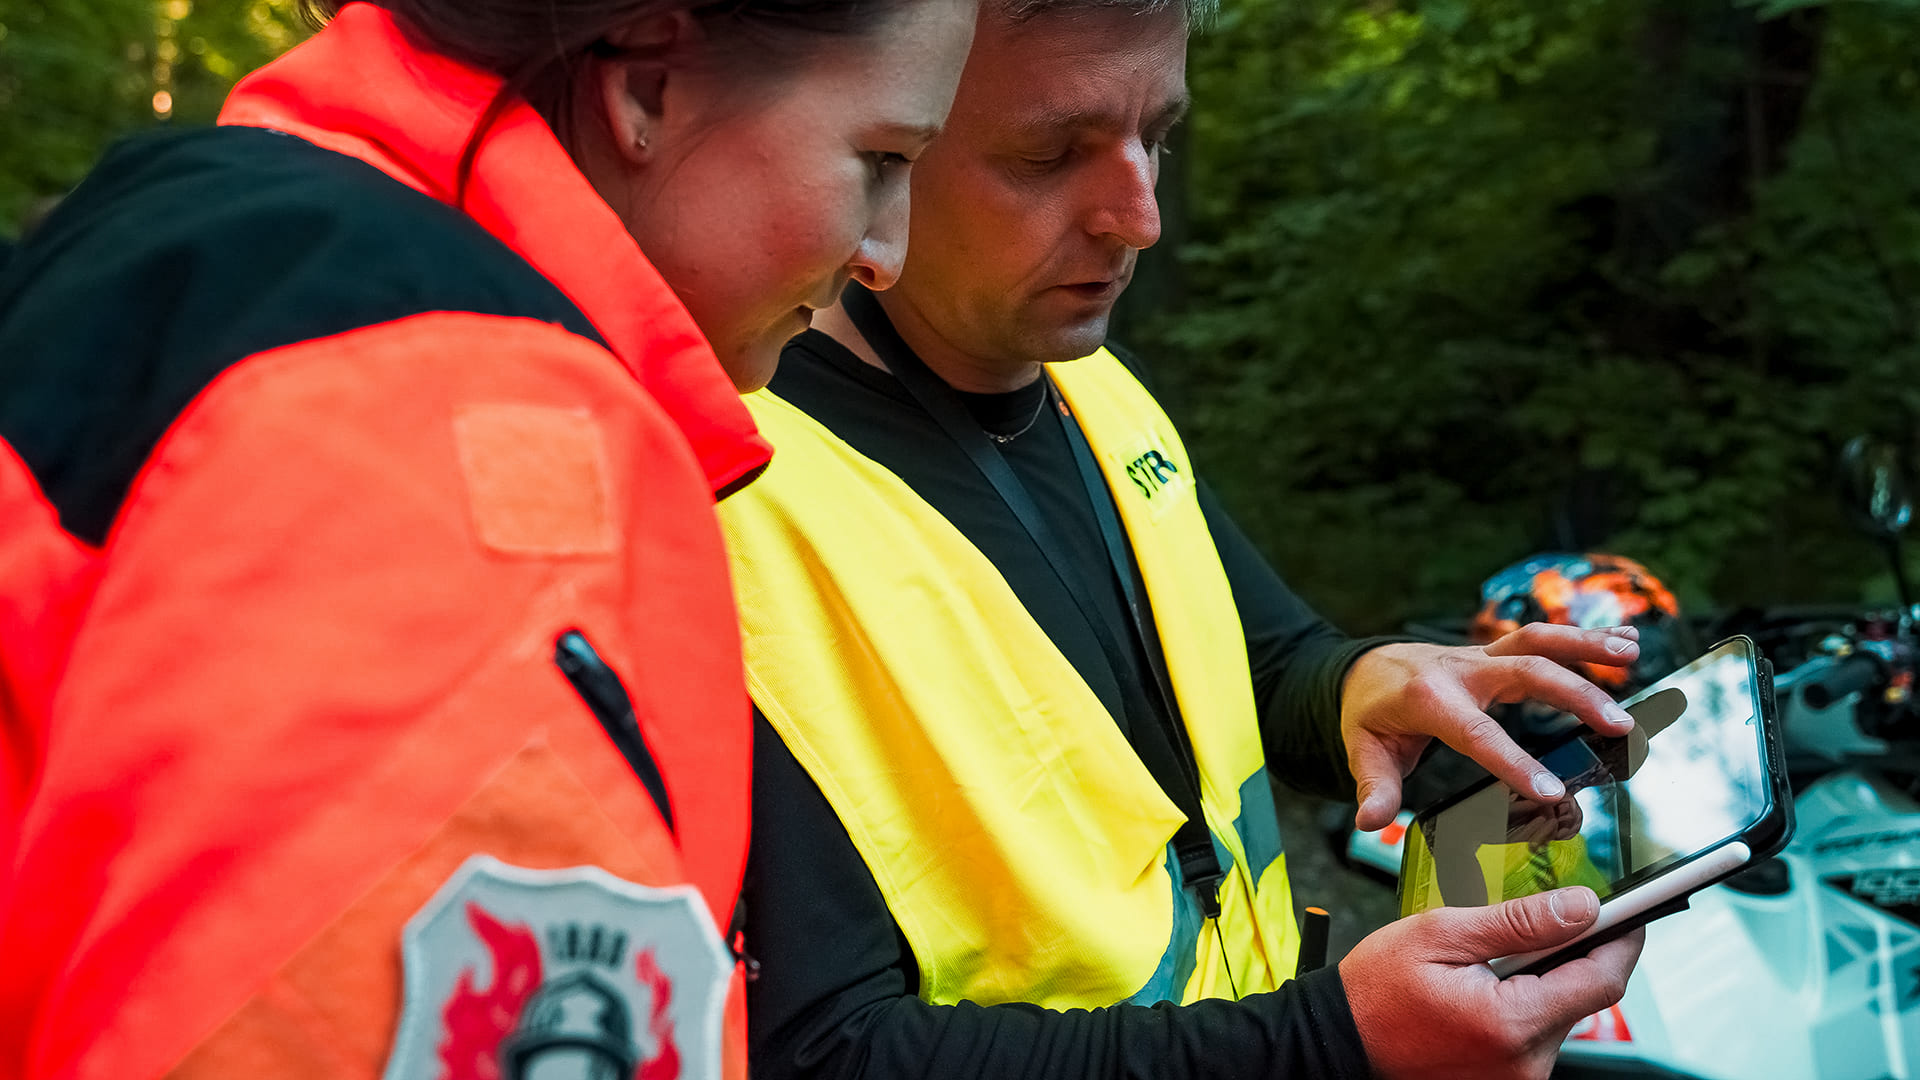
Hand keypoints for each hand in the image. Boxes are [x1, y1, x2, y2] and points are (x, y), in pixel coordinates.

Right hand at [1340, 887, 1643, 1079]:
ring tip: (1487, 964)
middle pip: (1583, 997)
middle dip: (1569, 954)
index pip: (1603, 978)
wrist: (1338, 1042)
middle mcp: (1526, 1064)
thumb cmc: (1377, 990)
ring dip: (1541, 981)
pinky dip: (1522, 1004)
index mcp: (1513, 1023)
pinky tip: (1482, 991)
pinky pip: (1535, 1035)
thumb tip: (1582, 906)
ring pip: (1559, 1014)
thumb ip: (1519, 922)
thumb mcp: (1442, 935)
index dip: (1623, 938)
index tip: (1631, 910)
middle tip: (1534, 923)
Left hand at [1342, 623, 1640, 830]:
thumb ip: (1375, 786)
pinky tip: (1628, 637)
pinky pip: (1544, 637)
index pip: (1476, 731)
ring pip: (1537, 640)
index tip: (1553, 791)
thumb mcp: (1364, 751)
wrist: (1365, 669)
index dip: (1514, 760)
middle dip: (1574, 695)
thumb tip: (1370, 823)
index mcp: (1428, 699)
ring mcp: (1481, 655)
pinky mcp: (1496, 652)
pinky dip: (1585, 634)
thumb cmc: (1370, 714)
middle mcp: (1461, 669)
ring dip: (1586, 644)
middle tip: (1620, 725)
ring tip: (1632, 654)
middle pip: (1524, 671)